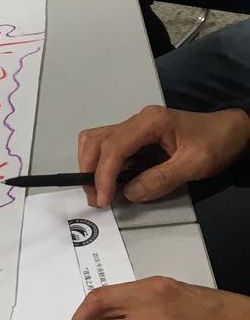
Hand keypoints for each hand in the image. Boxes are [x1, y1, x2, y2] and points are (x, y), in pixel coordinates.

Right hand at [78, 105, 249, 207]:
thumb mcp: (194, 164)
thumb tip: (130, 192)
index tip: (104, 197)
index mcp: (150, 122)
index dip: (104, 174)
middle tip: (96, 198)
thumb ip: (161, 179)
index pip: (114, 147)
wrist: (230, 133)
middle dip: (90, 170)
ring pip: (97, 143)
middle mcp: (137, 121)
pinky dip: (104, 167)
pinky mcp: (135, 140)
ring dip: (92, 167)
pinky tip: (113, 183)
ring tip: (101, 192)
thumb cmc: (216, 142)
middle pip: (96, 141)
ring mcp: (134, 129)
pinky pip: (109, 150)